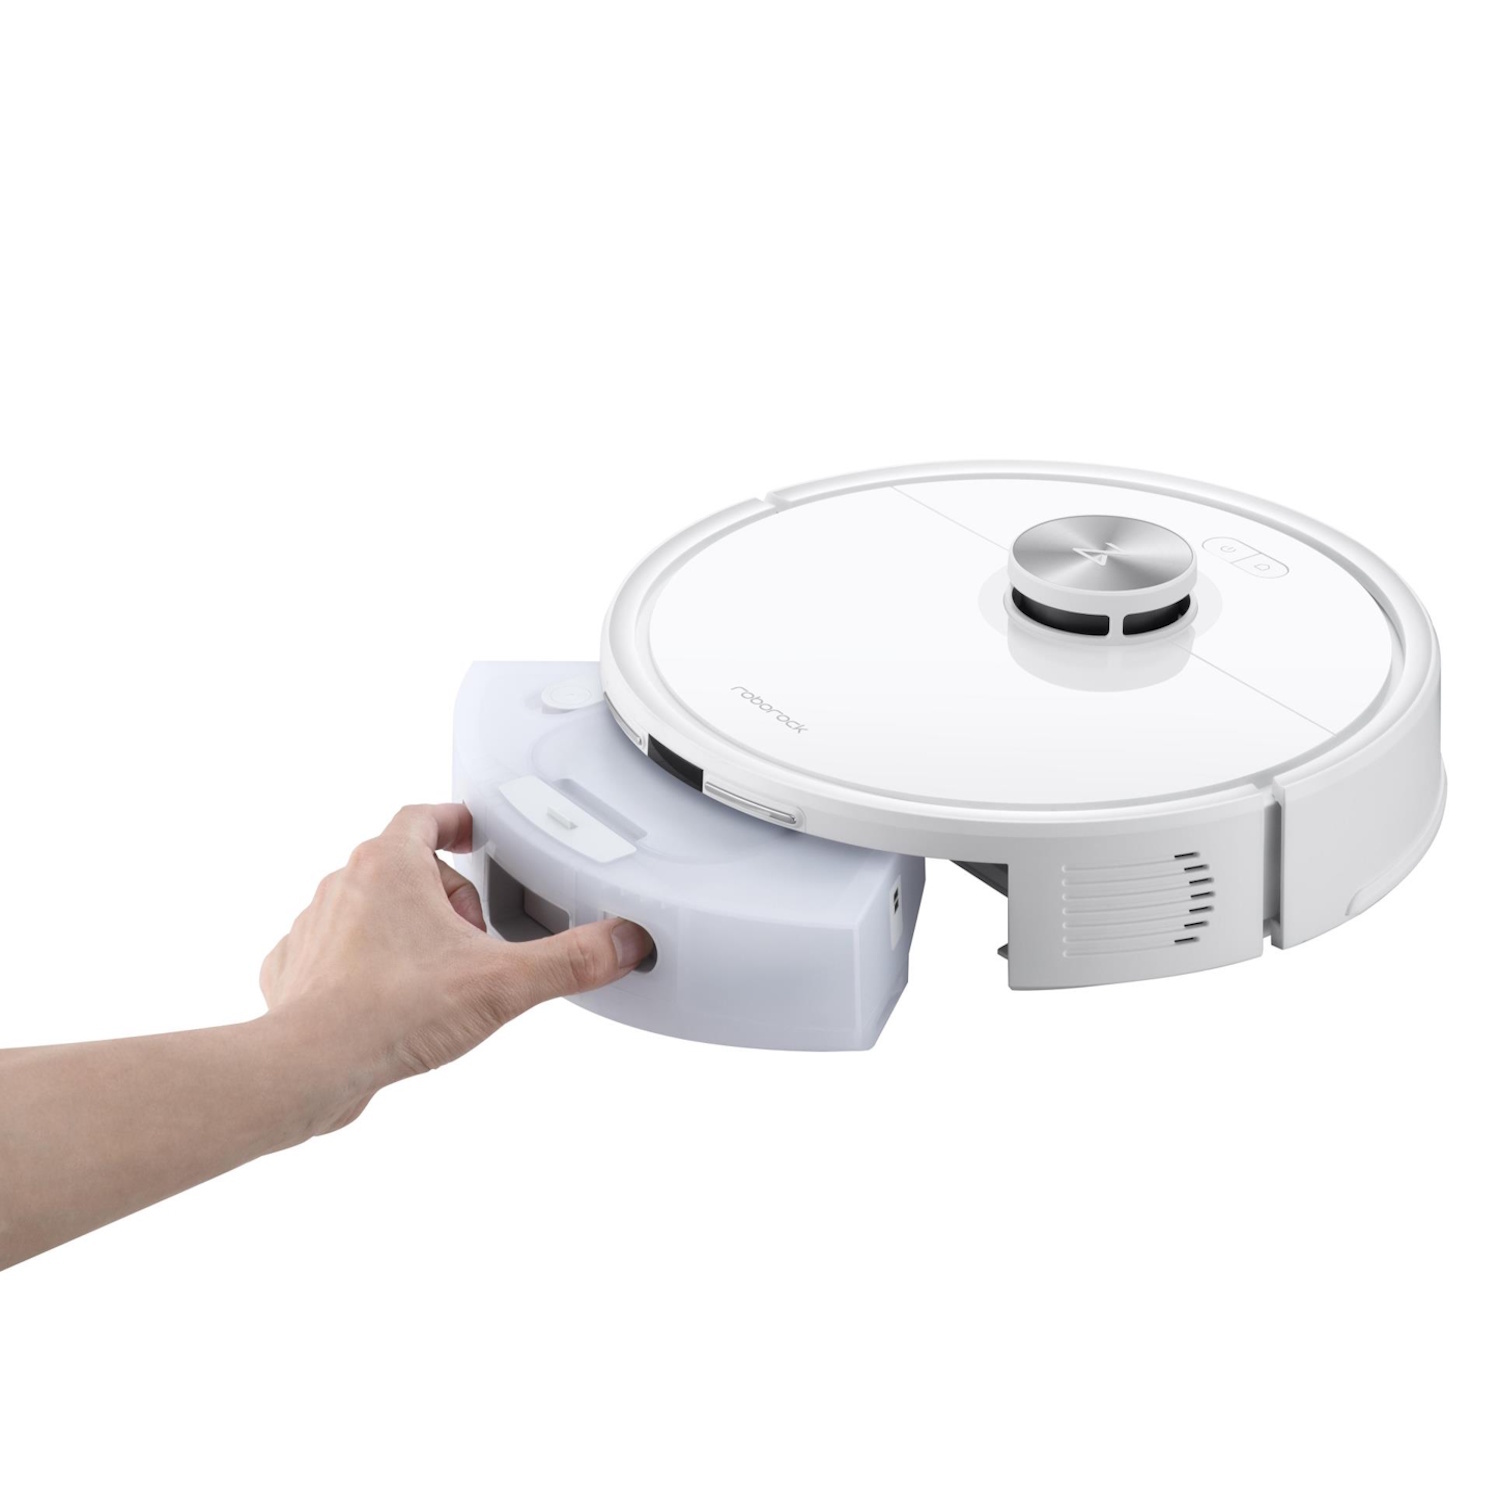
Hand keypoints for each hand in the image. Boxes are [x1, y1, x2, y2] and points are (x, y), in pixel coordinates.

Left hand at [258, 803, 652, 1131]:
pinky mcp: (296, 971)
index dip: (456, 822)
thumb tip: (624, 943)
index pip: (426, 816)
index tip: (474, 833)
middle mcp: (345, 884)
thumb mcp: (504, 983)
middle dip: (446, 898)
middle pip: (406, 867)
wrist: (312, 1066)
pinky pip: (334, 954)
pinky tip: (388, 1001)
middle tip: (476, 939)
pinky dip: (362, 970)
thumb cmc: (392, 1012)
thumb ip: (572, 960)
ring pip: (370, 910)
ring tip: (436, 976)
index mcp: (390, 864)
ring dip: (404, 932)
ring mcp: (315, 926)